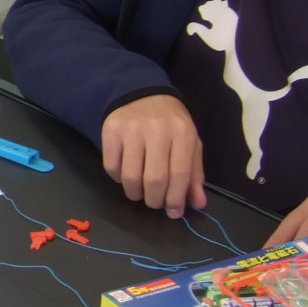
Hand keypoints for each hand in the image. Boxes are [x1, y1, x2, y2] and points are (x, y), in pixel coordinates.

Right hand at [101, 94, 205, 217]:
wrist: (141, 94)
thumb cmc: (170, 123)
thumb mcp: (189, 143)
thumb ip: (194, 174)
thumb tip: (197, 204)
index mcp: (182, 133)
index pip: (179, 174)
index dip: (175, 198)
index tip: (173, 212)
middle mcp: (157, 130)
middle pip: (154, 179)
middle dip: (154, 200)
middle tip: (154, 203)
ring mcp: (131, 130)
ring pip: (130, 176)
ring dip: (135, 193)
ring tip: (139, 193)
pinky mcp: (110, 131)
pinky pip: (112, 167)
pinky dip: (118, 179)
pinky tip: (125, 175)